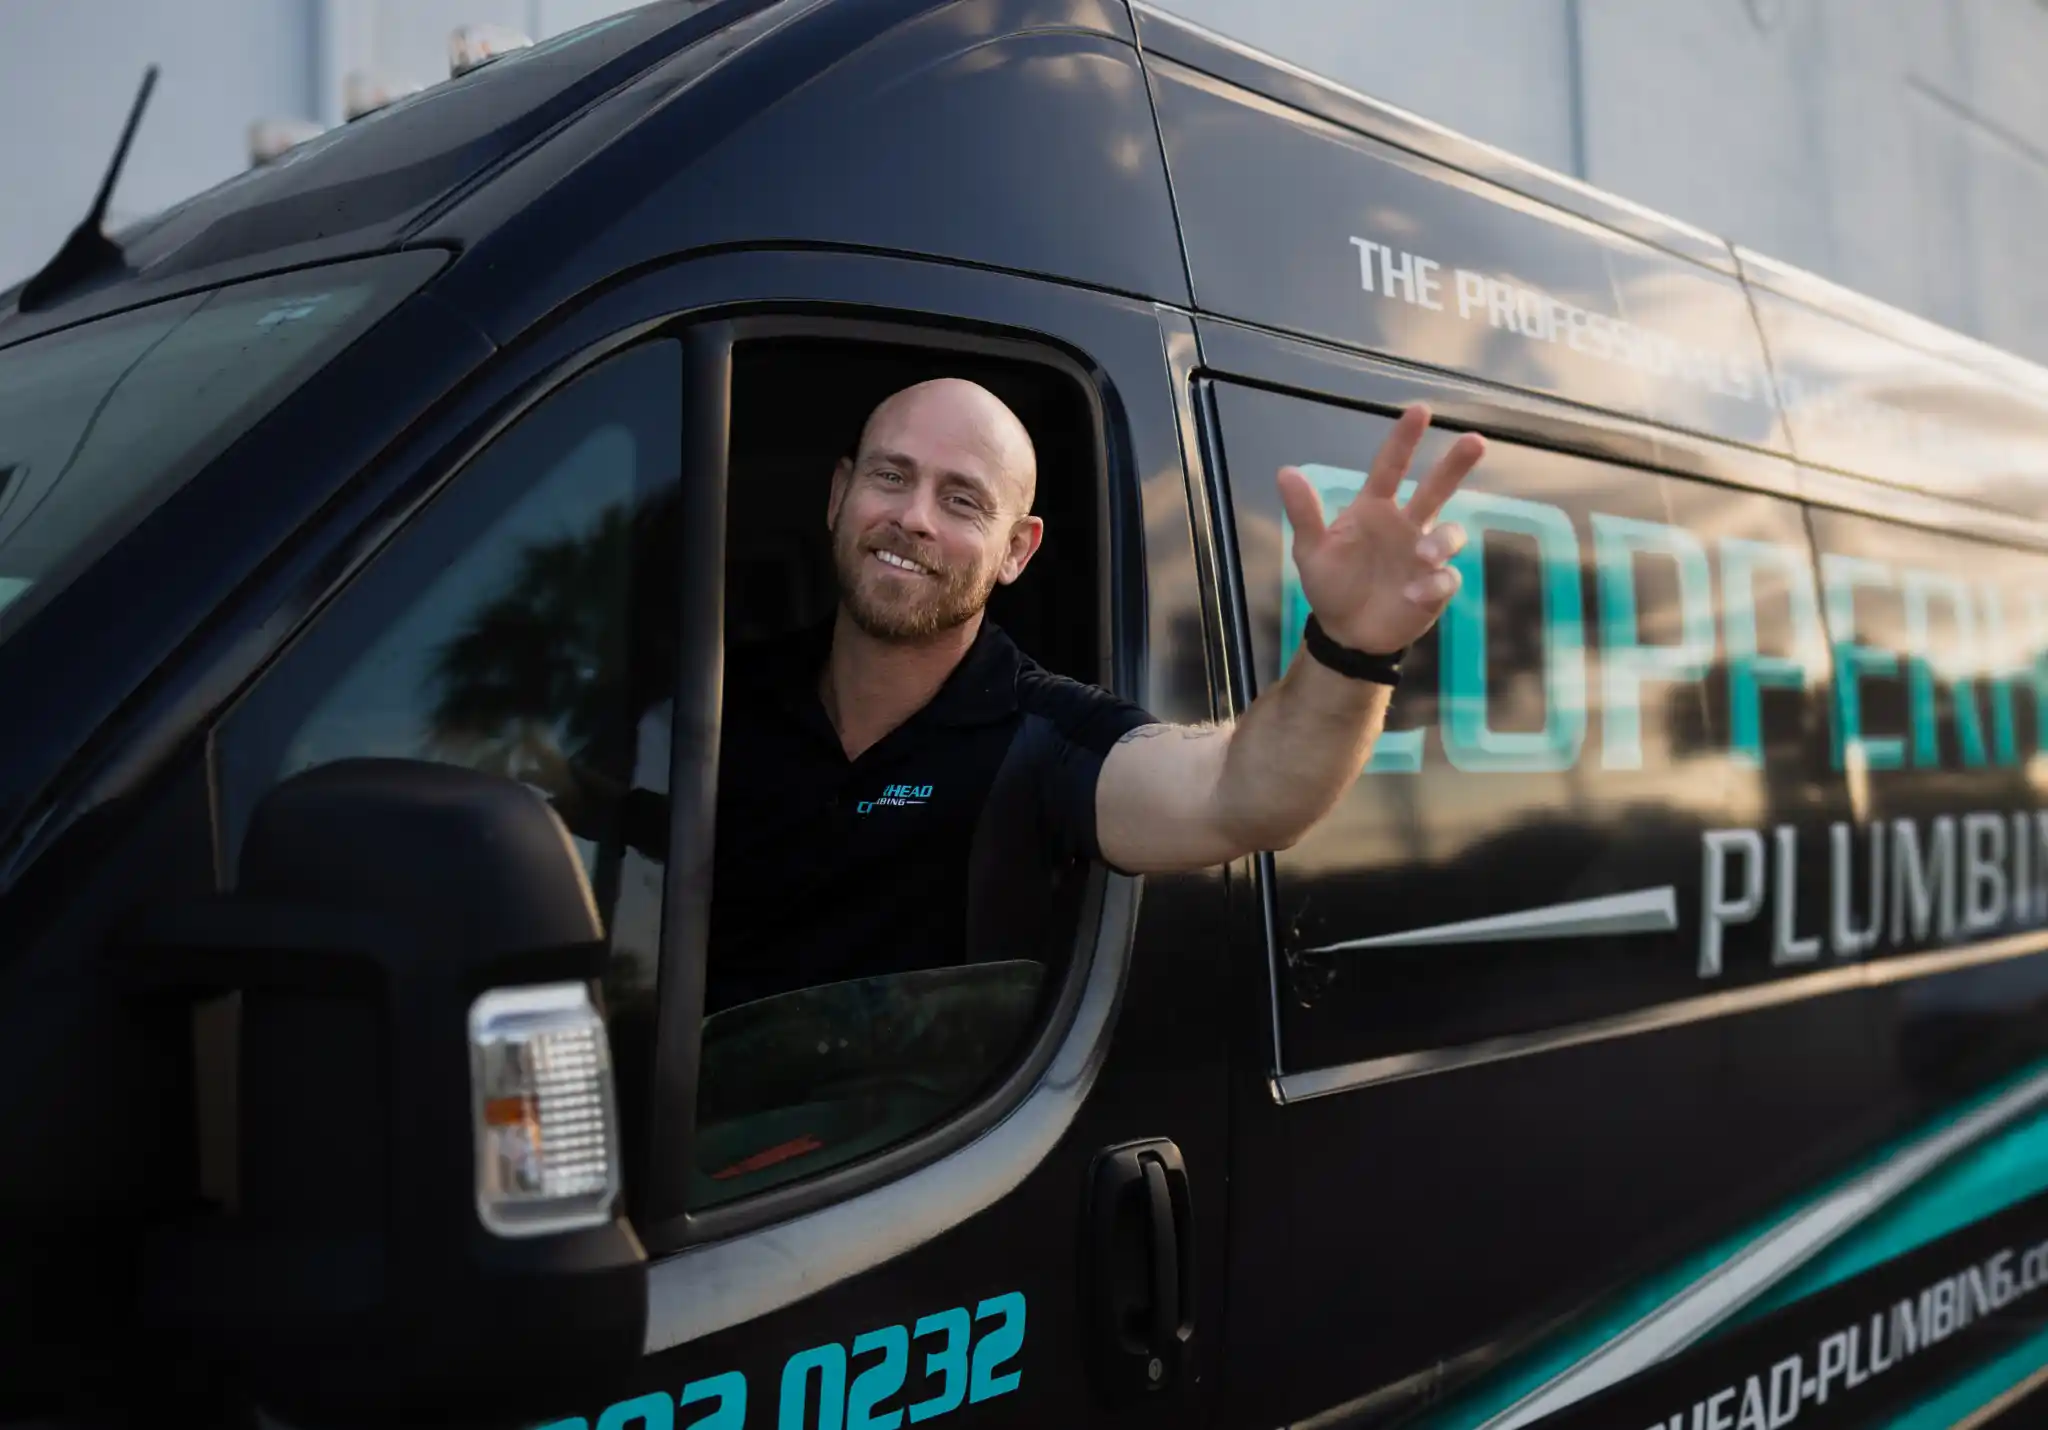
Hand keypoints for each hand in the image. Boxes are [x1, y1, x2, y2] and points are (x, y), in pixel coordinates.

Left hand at [1276, 402, 1485, 656]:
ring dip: (1440, 542)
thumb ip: (1304, 512)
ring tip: (1421, 557)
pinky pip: (1446, 578)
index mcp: (1375, 509)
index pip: (1391, 467)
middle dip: (1456, 464)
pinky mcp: (1436, 586)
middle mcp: (1406, 525)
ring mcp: (1424, 554)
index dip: (1405, 439)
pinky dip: (1434, 583)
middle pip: (1437, 488)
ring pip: (1450, 534)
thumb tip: (1285, 471)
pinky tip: (1413, 594)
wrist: (1346, 632)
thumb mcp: (1311, 549)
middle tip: (1475, 440)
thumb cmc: (1330, 584)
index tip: (1420, 410)